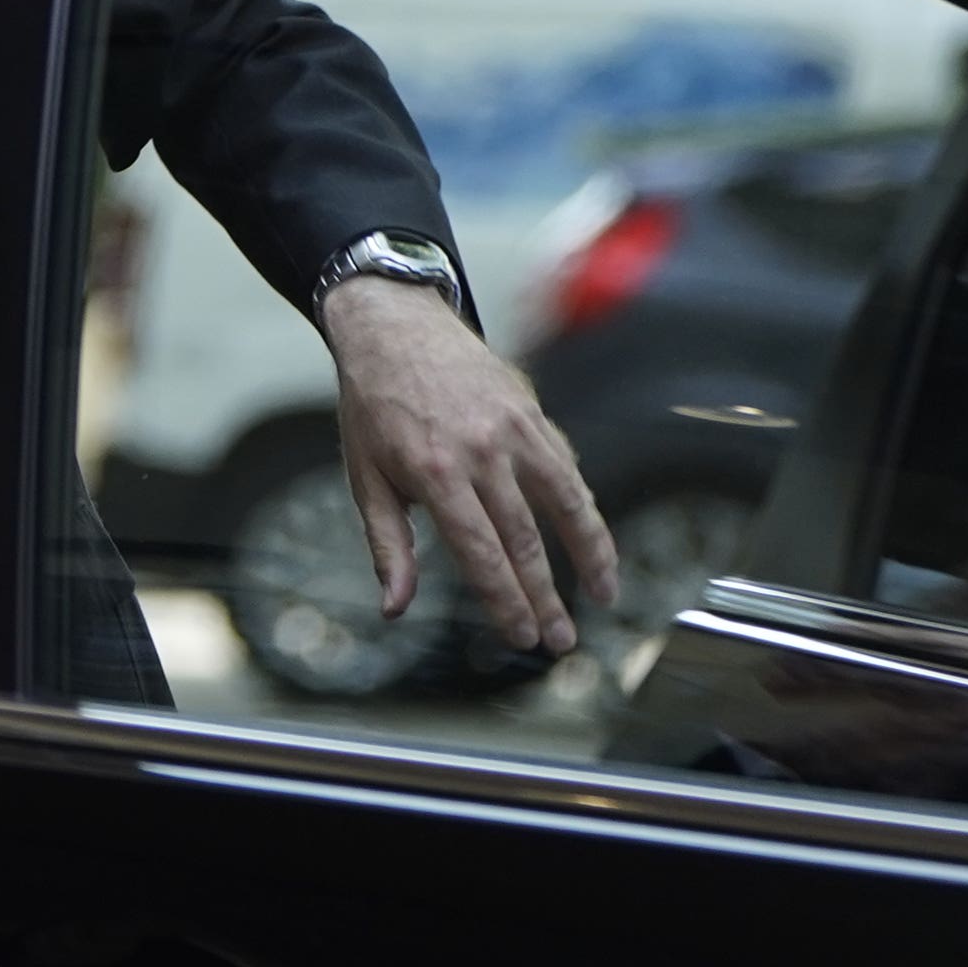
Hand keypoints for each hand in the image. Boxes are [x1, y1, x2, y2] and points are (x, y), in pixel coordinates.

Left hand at [322, 277, 619, 652]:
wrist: (394, 326)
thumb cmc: (373, 406)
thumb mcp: (364, 476)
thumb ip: (387, 544)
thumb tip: (394, 607)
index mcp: (434, 472)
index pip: (480, 550)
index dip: (505, 599)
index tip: (521, 635)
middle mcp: (480, 451)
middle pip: (524, 538)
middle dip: (545, 596)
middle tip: (559, 640)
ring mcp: (513, 429)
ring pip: (565, 502)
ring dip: (590, 555)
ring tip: (603, 596)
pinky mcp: (533, 413)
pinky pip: (565, 469)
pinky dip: (583, 508)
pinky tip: (591, 541)